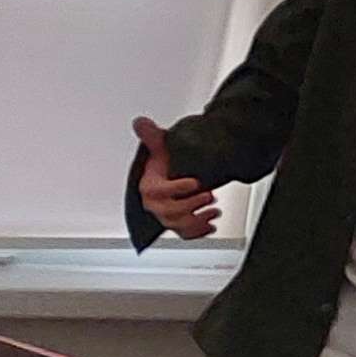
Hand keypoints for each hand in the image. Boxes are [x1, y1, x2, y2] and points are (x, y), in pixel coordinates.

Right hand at [132, 119, 217, 238]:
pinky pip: (184, 234)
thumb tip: (141, 122)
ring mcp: (165, 216)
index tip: (194, 182)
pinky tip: (211, 225)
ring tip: (214, 210)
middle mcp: (155, 204)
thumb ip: (152, 136)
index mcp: (148, 187)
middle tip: (209, 195)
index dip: (177, 188)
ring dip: (197, 220)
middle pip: (169, 212)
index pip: (159, 191)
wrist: (169, 174)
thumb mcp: (160, 147)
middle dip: (191, 205)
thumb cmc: (163, 162)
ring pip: (177, 226)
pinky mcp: (176, 223)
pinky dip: (198, 232)